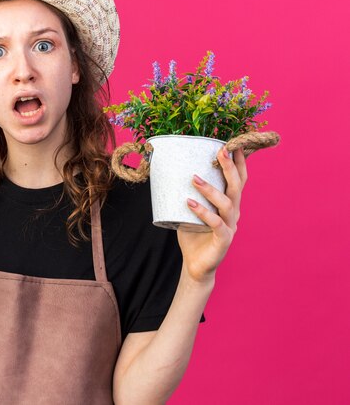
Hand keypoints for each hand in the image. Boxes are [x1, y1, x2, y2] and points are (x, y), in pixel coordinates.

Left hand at [176, 146, 247, 283]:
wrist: (195, 265)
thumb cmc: (193, 235)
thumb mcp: (190, 210)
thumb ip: (188, 193)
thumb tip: (171, 171)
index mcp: (229, 204)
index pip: (238, 180)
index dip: (239, 163)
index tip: (234, 144)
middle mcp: (233, 213)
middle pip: (236, 187)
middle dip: (230, 168)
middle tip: (221, 151)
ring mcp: (230, 227)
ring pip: (227, 204)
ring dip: (210, 189)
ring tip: (194, 179)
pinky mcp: (223, 240)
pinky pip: (216, 224)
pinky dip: (203, 213)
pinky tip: (190, 203)